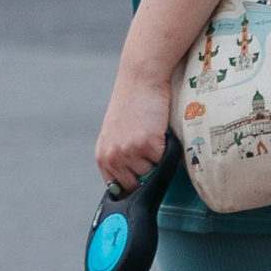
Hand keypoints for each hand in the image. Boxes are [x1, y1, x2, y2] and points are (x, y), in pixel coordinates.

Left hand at [96, 56, 176, 195]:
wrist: (141, 80)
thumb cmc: (133, 106)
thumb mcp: (117, 136)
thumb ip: (120, 158)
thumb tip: (136, 184)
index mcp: (103, 157)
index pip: (117, 189)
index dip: (131, 186)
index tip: (140, 180)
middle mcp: (112, 158)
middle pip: (136, 186)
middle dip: (146, 173)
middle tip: (148, 149)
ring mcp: (129, 153)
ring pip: (152, 175)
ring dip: (157, 161)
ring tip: (152, 136)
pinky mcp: (147, 146)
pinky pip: (165, 162)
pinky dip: (167, 150)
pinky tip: (159, 131)